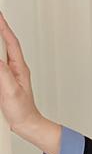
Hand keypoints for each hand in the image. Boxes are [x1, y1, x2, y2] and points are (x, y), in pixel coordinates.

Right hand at [0, 10, 42, 132]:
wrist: (26, 125)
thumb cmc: (23, 110)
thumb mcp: (10, 90)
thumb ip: (2, 72)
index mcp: (19, 68)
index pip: (11, 42)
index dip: (4, 27)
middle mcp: (14, 69)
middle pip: (4, 45)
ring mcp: (8, 75)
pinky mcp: (3, 82)